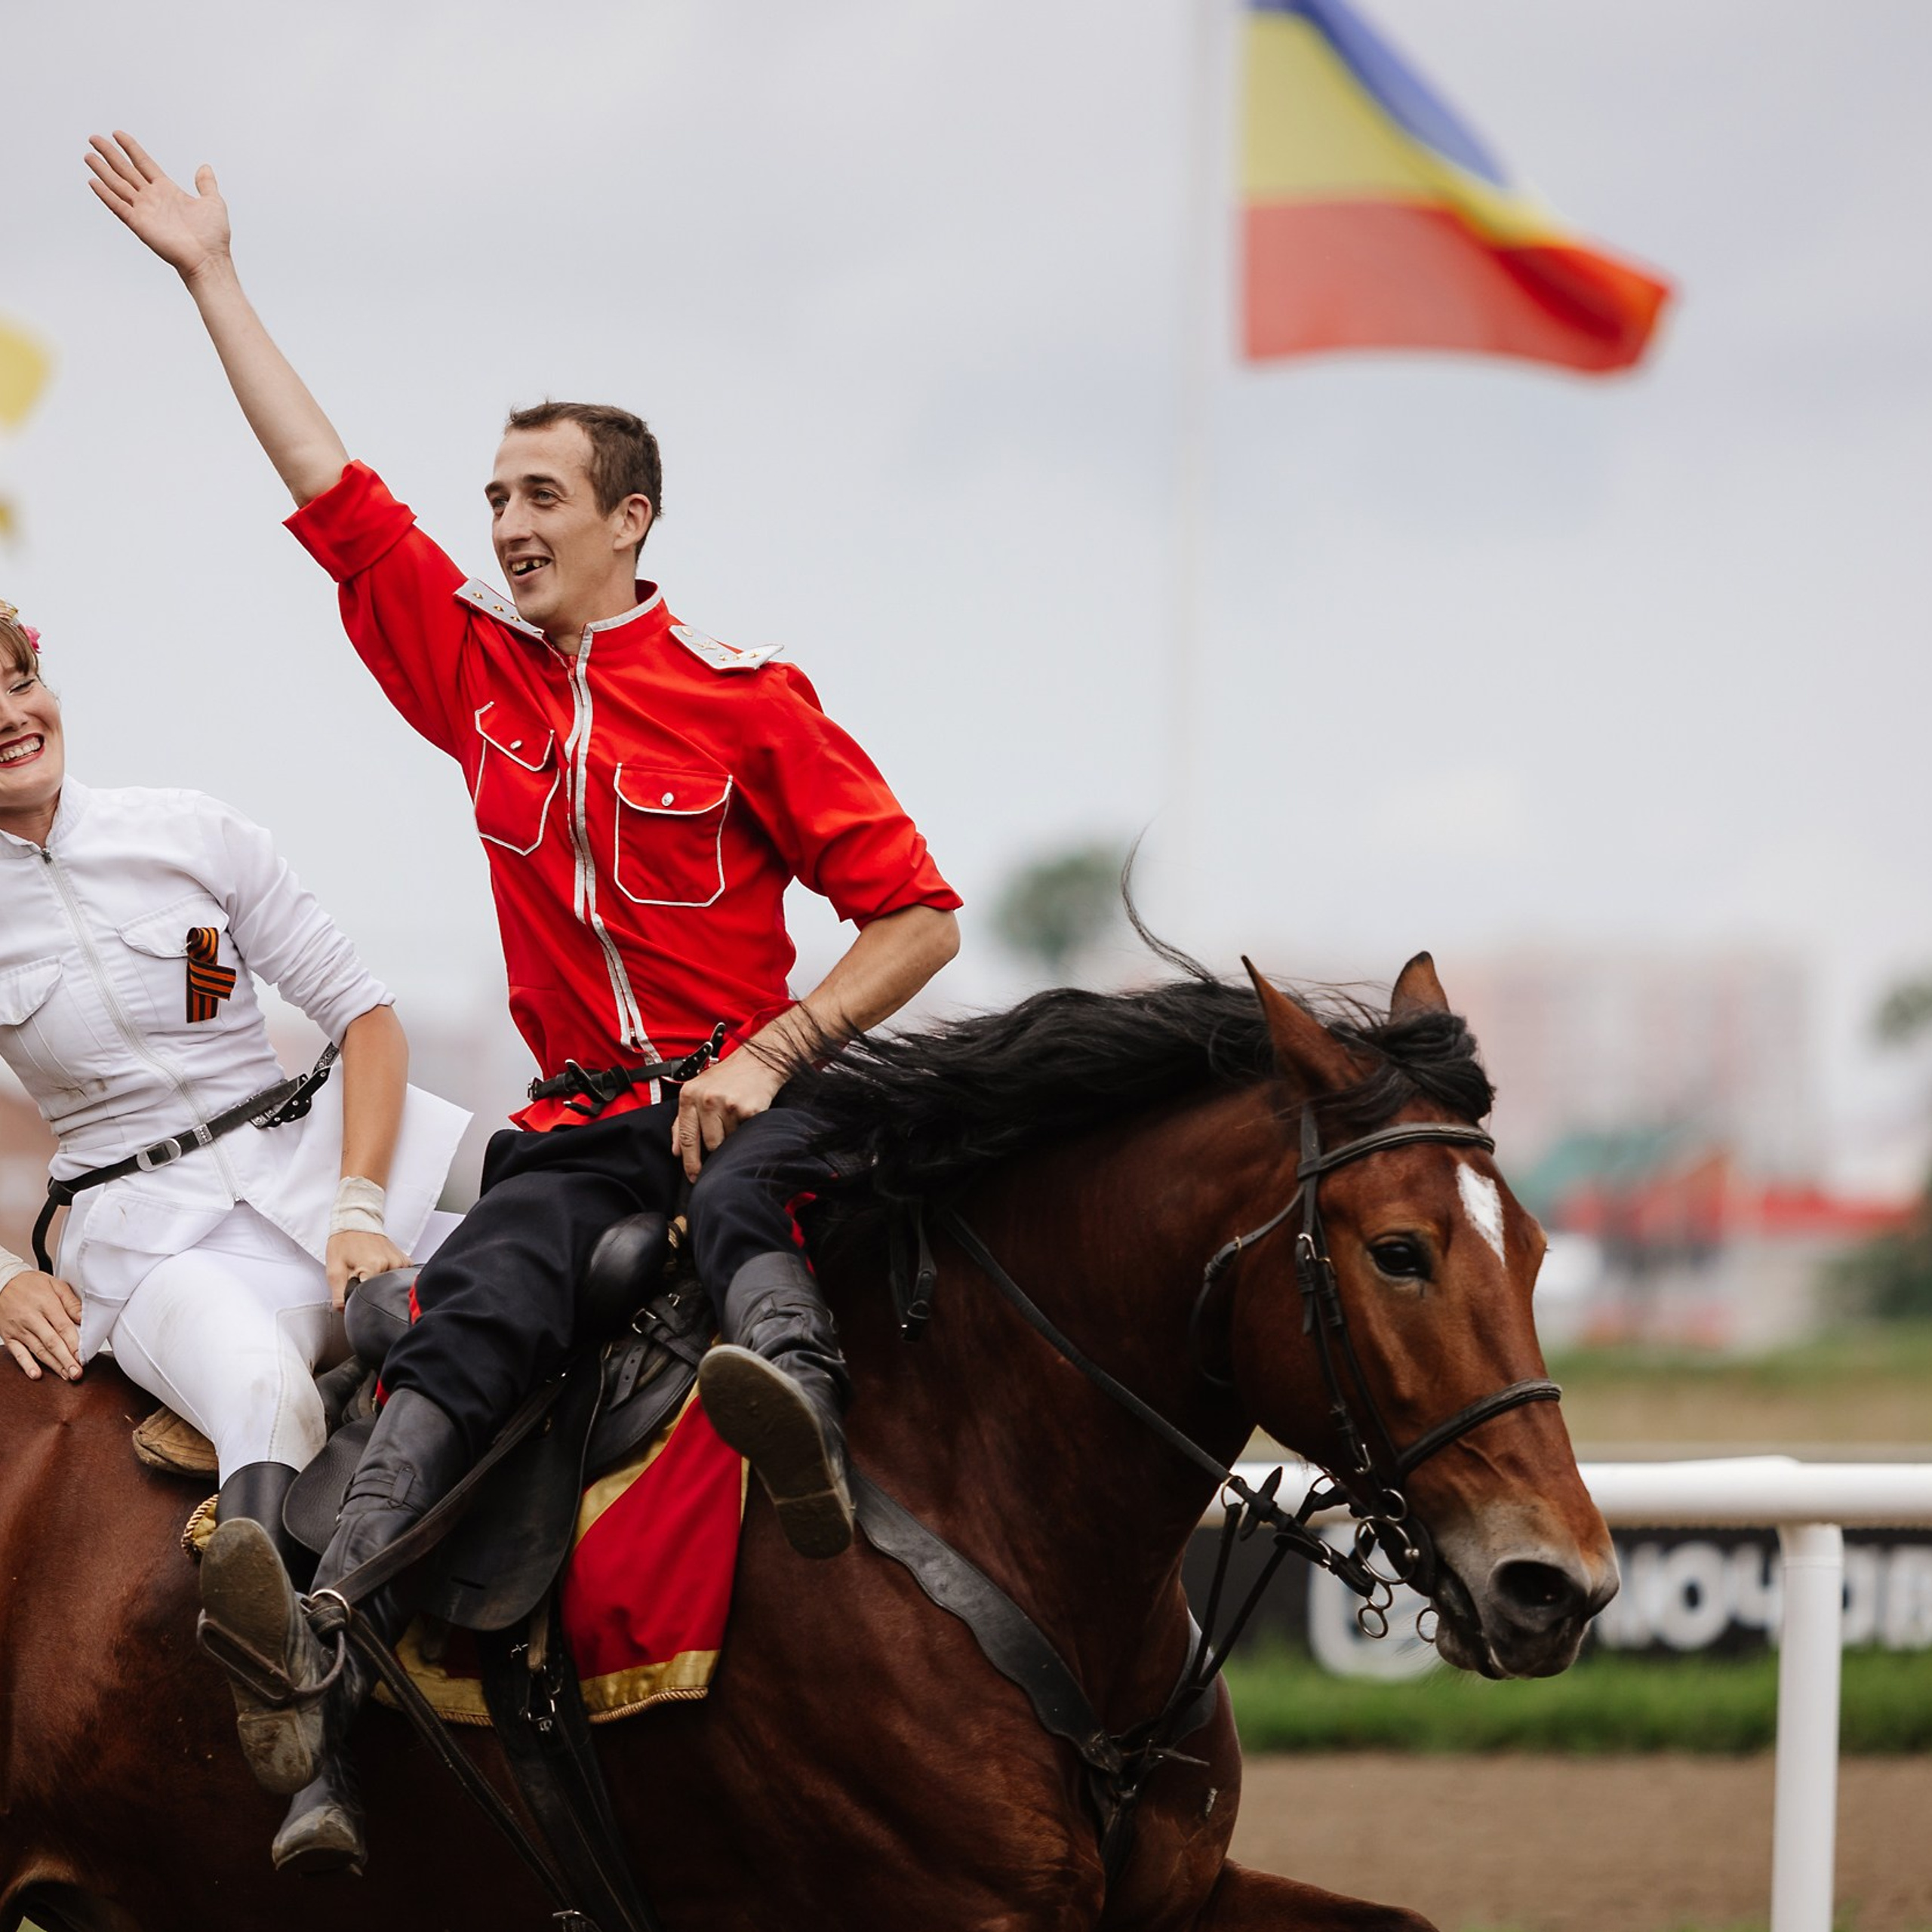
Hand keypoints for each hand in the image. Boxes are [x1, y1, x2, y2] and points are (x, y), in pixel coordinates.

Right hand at [0, 1270, 83, 1381]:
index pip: (63, 1327)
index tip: (84, 1355)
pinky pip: (18, 1352)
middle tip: (77, 1373)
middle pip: (52, 1342)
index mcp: (46, 1304)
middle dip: (66, 1359)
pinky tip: (36, 1374)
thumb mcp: (55, 1284)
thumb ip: (71, 1302)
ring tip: (66, 1375)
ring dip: (53, 1364)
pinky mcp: (9, 1336)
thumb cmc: (31, 1283)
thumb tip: (84, 1318)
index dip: (74, 1343)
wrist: (2, 1282)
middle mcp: (31, 1318)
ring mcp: (19, 1329)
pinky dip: (26, 1364)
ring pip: (38, 1350)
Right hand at [85, 131, 231, 282]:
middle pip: (126, 170)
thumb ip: (206, 184)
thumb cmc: (214, 237)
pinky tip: (93, 182)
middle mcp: (153, 198)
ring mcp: (145, 211)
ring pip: (118, 185)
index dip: (131, 148)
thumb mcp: (214, 202)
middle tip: (94, 138)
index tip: (117, 134)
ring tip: (88, 155)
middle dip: (110, 154)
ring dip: (102, 170)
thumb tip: (205, 168)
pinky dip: (106, 195)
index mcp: (168, 190)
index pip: (144, 163)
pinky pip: (118, 206)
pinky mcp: (139, 224)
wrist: (209, 259)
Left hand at [326, 1230, 410, 1310]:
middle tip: (360, 1278)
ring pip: (391, 1286)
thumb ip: (338, 1295)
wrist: (356, 1221)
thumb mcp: (333, 1270)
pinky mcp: (404, 1260)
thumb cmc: (344, 1242)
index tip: (355, 1292)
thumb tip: (345, 1311)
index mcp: (373, 1267)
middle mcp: (391, 1264)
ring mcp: (400, 1262)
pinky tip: (381, 1271)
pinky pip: (400, 1277)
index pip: (371, 1297)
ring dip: (380, 1284)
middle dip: (370, 1291)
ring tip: (370, 1272)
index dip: (360, 1299)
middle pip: (382, 1292)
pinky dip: (390, 1278)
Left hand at [672, 1052, 786, 1182]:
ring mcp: (728, 1105)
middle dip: (717, 1146)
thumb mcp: (697, 1091)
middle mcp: (707, 1100)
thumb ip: (682, 1122)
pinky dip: (747, 1129)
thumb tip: (676, 1151)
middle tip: (725, 1136)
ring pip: (729, 1141)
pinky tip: (747, 1115)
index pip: (687, 1138)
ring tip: (736, 1117)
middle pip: (710, 1144)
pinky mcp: (749, 1110)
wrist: (758, 1062)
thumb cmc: (727, 1077)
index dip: (690, 1162)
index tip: (694, 1176)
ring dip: (734, 1135)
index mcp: (689, 1095)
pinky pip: (746, 1134)